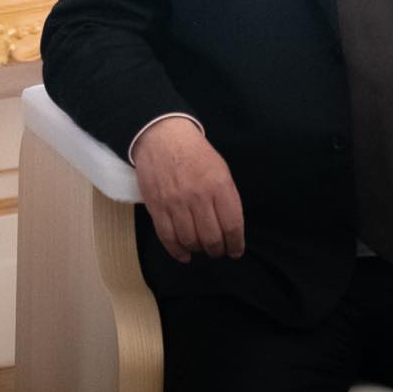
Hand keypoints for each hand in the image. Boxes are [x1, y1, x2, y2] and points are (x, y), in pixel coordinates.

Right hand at [131, 117, 245, 262]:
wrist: (162, 137)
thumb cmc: (195, 153)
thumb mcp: (220, 169)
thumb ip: (226, 197)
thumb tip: (230, 228)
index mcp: (219, 185)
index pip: (232, 225)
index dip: (236, 244)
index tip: (235, 251)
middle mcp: (198, 196)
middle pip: (212, 238)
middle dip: (217, 250)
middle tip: (217, 251)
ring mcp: (175, 203)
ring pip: (190, 241)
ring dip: (198, 250)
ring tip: (201, 248)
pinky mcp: (157, 206)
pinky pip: (167, 237)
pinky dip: (177, 251)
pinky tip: (184, 255)